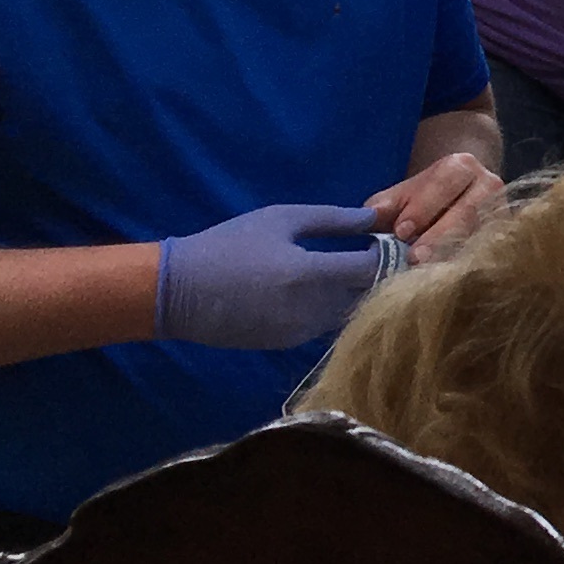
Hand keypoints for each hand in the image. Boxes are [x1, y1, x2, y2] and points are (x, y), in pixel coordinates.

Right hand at [155, 203, 395, 349]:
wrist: (179, 292)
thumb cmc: (230, 244)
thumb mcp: (280, 219)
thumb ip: (332, 219)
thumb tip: (374, 218)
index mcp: (309, 274)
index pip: (372, 270)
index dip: (385, 255)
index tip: (381, 241)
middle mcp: (311, 310)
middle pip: (365, 295)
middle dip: (373, 276)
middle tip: (369, 256)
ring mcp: (300, 333)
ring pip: (346, 314)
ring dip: (351, 295)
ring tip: (341, 272)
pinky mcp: (287, 345)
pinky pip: (322, 326)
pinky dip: (328, 310)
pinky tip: (313, 292)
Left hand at [373, 150, 500, 260]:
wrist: (466, 195)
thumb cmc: (427, 198)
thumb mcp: (403, 195)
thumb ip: (386, 205)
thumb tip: (368, 218)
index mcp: (461, 167)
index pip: (444, 184)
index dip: (423, 207)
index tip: (402, 231)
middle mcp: (489, 185)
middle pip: (467, 211)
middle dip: (439, 236)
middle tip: (414, 258)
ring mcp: (503, 212)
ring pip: (481, 234)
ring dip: (454, 254)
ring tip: (431, 272)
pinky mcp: (506, 237)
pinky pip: (490, 252)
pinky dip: (469, 265)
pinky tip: (451, 278)